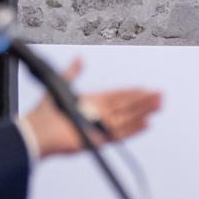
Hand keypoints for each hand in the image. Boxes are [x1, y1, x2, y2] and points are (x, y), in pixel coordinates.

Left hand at [25, 58, 161, 157]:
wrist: (38, 132)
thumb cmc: (45, 112)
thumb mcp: (60, 85)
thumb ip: (73, 72)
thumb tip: (80, 58)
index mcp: (91, 102)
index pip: (117, 96)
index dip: (132, 93)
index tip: (145, 89)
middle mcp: (97, 115)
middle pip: (126, 106)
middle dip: (144, 101)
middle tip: (160, 95)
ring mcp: (99, 128)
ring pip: (127, 118)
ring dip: (143, 112)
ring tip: (159, 106)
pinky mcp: (99, 140)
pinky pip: (120, 134)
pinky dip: (134, 129)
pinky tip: (147, 124)